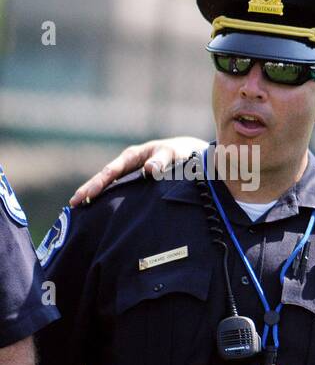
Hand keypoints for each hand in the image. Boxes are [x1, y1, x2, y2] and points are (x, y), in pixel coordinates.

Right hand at [68, 137, 207, 205]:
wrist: (192, 155)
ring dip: (96, 197)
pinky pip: (120, 191)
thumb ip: (162, 161)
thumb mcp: (172, 154)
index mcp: (132, 156)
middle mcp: (127, 164)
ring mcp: (131, 174)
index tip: (86, 196)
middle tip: (73, 205)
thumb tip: (149, 169)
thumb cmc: (181, 153)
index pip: (110, 171)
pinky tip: (101, 211)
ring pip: (110, 186)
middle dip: (88, 191)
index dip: (97, 184)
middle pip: (104, 179)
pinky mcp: (136, 183)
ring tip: (80, 211)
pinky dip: (109, 199)